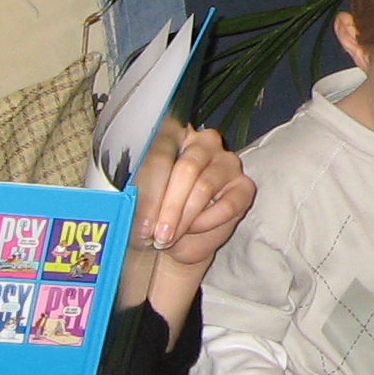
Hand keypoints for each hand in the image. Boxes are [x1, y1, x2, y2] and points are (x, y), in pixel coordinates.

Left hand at [142, 128, 252, 335]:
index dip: (150, 185)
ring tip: (168, 238)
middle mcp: (204, 141)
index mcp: (173, 134)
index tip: (140, 219)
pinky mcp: (243, 187)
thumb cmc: (156, 214)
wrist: (176, 240)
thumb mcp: (141, 201)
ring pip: (204, 186)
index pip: (162, 147)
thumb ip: (138, 192)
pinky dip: (206, 223)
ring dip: (184, 217)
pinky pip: (226, 206)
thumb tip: (130, 198)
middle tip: (154, 233)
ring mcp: (227, 162)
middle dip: (168, 206)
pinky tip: (193, 232)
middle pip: (186, 167)